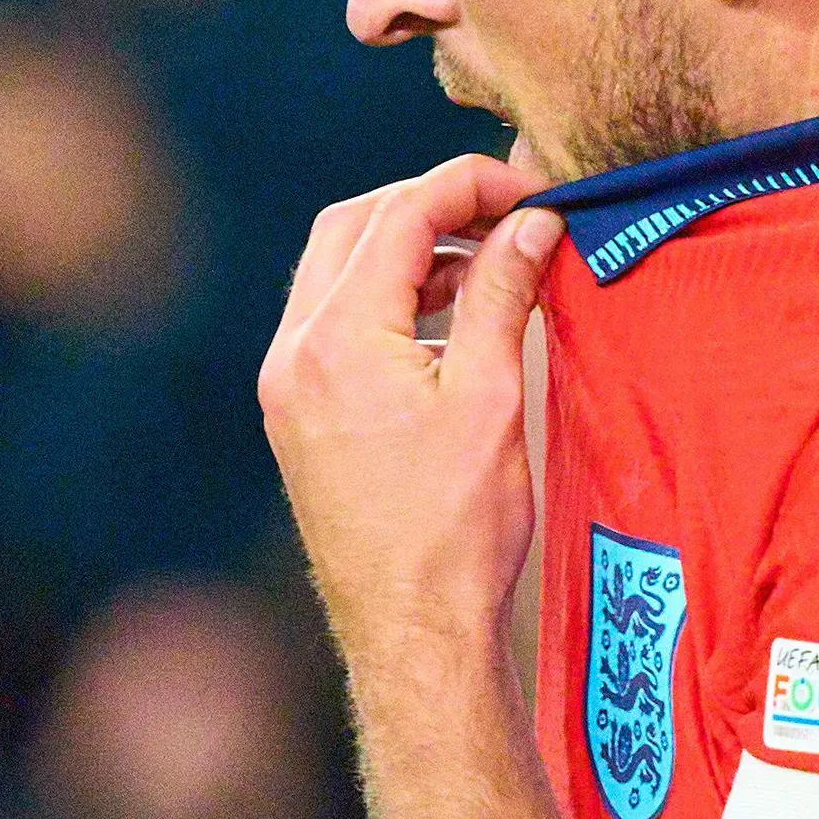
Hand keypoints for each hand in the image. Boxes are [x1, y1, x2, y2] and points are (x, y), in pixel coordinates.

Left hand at [259, 157, 561, 690]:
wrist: (411, 633)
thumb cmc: (456, 531)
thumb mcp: (491, 398)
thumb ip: (503, 294)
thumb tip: (532, 221)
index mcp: (337, 340)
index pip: (398, 215)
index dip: (467, 185)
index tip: (529, 189)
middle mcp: (294, 354)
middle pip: (352, 228)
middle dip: (428, 205)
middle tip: (504, 213)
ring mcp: (286, 387)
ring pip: (337, 274)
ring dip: (407, 253)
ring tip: (486, 267)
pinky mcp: (296, 417)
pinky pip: (333, 325)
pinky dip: (387, 302)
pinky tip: (447, 323)